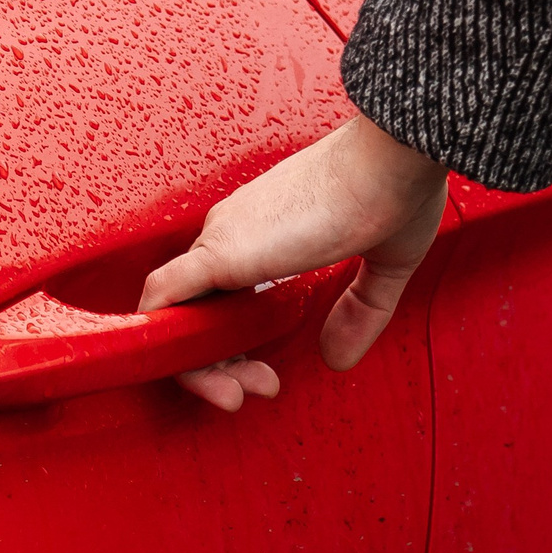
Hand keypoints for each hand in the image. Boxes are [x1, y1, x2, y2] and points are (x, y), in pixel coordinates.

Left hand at [142, 113, 448, 410]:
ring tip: (234, 394)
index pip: (227, 299)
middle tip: (256, 390)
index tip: (272, 374)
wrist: (391, 158)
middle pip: (199, 311)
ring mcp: (223, 239)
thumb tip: (337, 358)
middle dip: (221, 366)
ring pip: (177, 312)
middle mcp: (234, 231)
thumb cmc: (394, 188)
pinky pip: (164, 295)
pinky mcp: (220, 252)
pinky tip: (168, 361)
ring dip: (197, 364)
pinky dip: (157, 330)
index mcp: (266, 230)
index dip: (241, 347)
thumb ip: (359, 311)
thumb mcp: (384, 263)